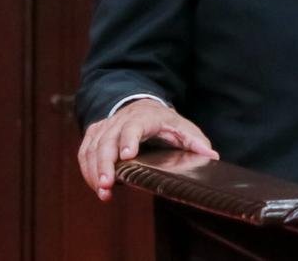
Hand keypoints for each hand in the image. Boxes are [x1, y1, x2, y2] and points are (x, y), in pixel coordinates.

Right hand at [77, 99, 217, 200]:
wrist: (142, 106)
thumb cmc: (165, 123)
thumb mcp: (183, 129)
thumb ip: (196, 142)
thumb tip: (212, 156)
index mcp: (145, 117)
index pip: (134, 126)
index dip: (129, 139)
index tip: (128, 155)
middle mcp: (121, 119)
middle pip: (108, 140)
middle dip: (106, 164)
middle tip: (106, 185)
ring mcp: (106, 126)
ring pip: (94, 147)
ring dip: (94, 171)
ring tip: (102, 192)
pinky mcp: (95, 134)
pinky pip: (85, 151)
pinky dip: (87, 169)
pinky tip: (96, 186)